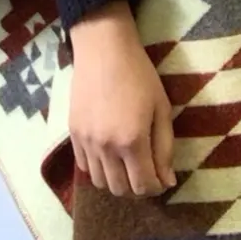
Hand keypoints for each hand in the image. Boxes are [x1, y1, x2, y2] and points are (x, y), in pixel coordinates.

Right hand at [66, 1, 177, 196]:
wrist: (103, 50)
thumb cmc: (140, 76)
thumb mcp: (162, 110)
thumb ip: (165, 148)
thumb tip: (167, 180)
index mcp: (132, 141)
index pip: (143, 185)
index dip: (156, 188)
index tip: (162, 179)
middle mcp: (105, 148)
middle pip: (120, 189)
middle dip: (137, 188)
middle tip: (147, 172)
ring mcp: (86, 142)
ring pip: (100, 182)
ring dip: (117, 180)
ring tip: (128, 165)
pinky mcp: (73, 134)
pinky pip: (84, 167)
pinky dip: (98, 168)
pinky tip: (109, 154)